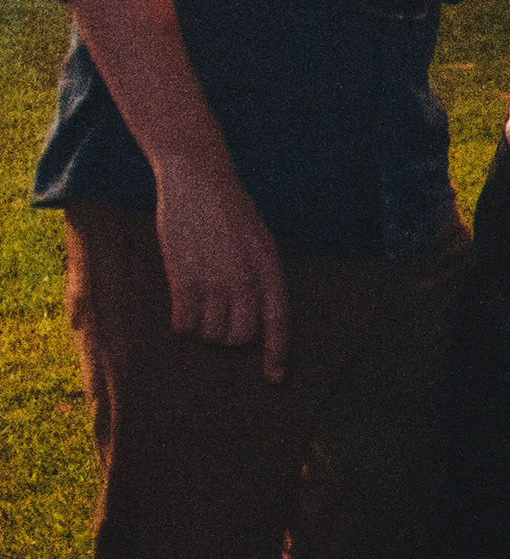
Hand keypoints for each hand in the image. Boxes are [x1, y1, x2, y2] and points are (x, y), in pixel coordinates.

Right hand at [153, 155, 289, 382]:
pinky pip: (183, 323)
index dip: (277, 353)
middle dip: (229, 334)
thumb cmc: (229, 210)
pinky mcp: (183, 278)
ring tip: (200, 298)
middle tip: (218, 313)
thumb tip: (253, 318)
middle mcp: (246, 278)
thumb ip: (258, 276)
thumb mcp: (258, 240)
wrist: (198, 180)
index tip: (275, 378)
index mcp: (270, 268)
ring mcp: (214, 280)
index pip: (279, 321)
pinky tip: (182, 300)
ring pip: (211, 333)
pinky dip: (181, 319)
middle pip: (240, 336)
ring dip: (204, 325)